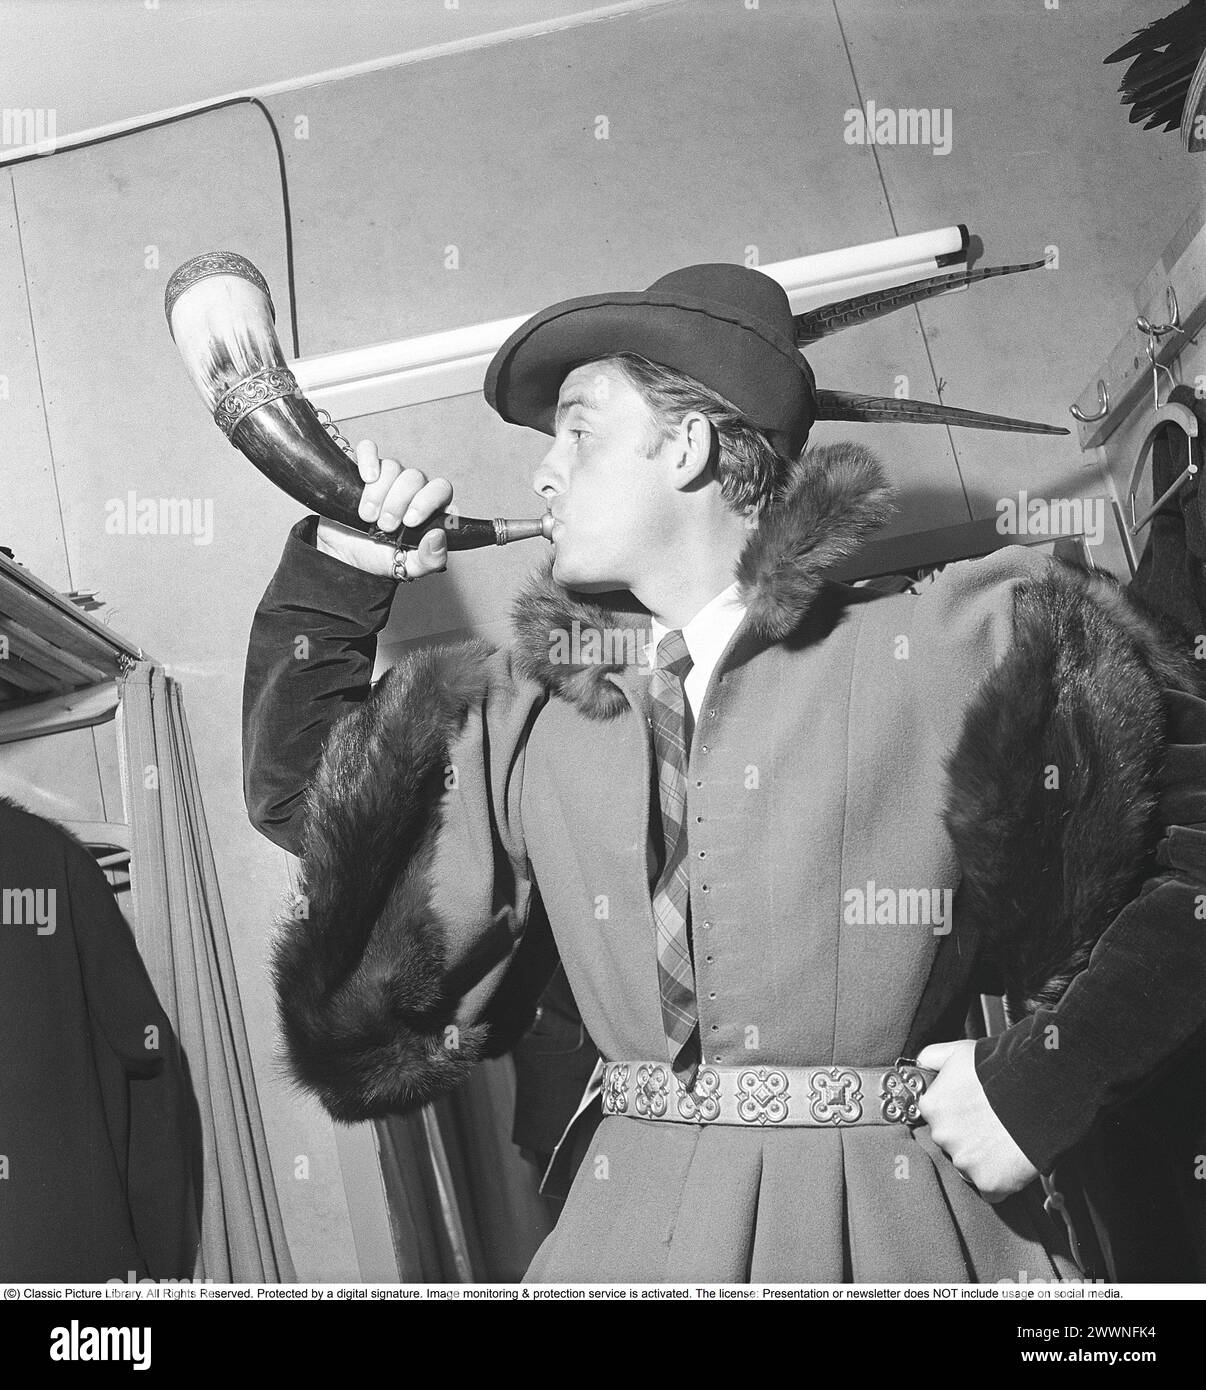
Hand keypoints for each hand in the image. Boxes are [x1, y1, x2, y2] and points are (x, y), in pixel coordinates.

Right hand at [315, 439, 452, 578]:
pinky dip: (368, 460)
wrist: (342, 555)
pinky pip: (368, 449)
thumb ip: (429, 558)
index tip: (409, 522)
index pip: (440, 489)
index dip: (427, 501)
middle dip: (397, 502)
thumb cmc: (378, 557)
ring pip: (392, 466)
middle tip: (385, 525)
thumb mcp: (406, 567)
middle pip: (414, 477)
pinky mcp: (362, 469)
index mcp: (428, 508)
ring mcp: (387, 477)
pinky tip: (366, 478)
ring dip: (378, 493)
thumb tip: (438, 536)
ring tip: (368, 516)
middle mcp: (410, 488)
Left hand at [916, 1039, 1038, 1202]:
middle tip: (992, 1124)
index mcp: (932, 1108)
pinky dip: (1000, 1179)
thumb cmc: (999, 1069)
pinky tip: (1011, 1161)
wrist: (1039, 1092)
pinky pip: (990, 1189)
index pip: (936, 1118)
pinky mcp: (989, 1183)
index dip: (957, 1114)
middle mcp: (942, 1137)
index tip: (972, 1110)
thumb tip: (919, 1065)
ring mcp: (964, 1163)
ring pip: (969, 1166)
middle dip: (969, 1136)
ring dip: (984, 1158)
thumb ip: (930, 1058)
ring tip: (1005, 1138)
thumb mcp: (957, 1052)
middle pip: (952, 1143)